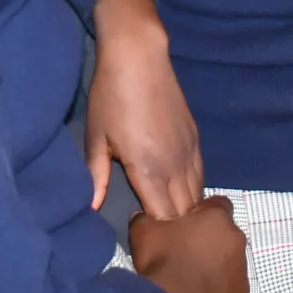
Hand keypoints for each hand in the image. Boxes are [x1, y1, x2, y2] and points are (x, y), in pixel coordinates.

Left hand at [85, 0, 202, 218]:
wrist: (140, 56)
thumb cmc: (111, 96)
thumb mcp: (96, 137)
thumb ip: (96, 176)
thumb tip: (91, 208)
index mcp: (150, 170)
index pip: (163, 218)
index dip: (156, 231)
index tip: (143, 235)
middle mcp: (176, 166)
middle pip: (184, 211)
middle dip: (173, 226)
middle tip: (158, 231)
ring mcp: (190, 151)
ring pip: (196, 194)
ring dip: (186, 208)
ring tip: (171, 217)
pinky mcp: (196, 137)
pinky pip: (201, 174)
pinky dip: (193, 188)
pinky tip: (182, 192)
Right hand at [128, 195, 247, 292]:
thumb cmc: (162, 260)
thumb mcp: (144, 230)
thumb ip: (148, 218)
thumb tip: (143, 216)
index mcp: (217, 216)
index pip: (217, 204)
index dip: (203, 213)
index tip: (189, 223)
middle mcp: (236, 237)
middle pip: (227, 232)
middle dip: (213, 238)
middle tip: (191, 250)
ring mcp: (242, 266)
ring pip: (232, 259)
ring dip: (219, 262)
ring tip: (196, 274)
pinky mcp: (241, 292)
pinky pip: (232, 284)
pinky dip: (221, 286)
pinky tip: (204, 292)